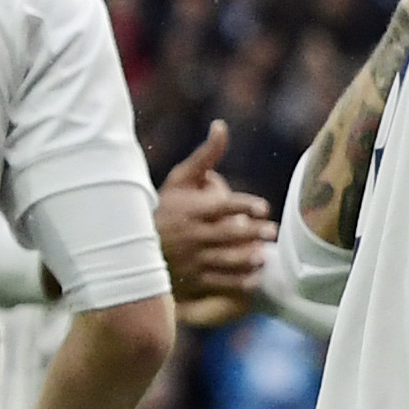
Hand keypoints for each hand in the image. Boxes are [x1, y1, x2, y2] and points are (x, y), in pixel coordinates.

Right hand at [157, 122, 274, 304]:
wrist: (136, 244)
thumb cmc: (167, 205)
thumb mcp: (181, 178)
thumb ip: (206, 155)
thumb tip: (221, 126)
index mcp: (194, 208)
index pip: (224, 206)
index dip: (246, 206)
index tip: (263, 208)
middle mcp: (194, 234)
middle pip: (229, 234)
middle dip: (254, 233)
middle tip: (272, 231)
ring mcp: (194, 258)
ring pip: (227, 260)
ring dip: (248, 258)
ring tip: (263, 254)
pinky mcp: (194, 278)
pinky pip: (220, 282)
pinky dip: (240, 280)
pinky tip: (254, 276)